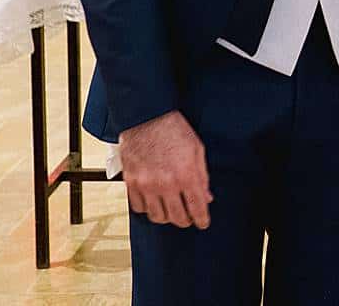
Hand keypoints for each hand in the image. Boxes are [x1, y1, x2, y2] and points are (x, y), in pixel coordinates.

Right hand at [119, 110, 212, 228]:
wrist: (146, 116)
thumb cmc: (173, 128)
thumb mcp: (197, 149)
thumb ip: (202, 176)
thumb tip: (206, 197)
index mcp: (186, 174)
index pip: (197, 208)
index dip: (202, 220)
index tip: (203, 222)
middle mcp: (166, 183)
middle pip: (177, 218)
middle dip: (186, 221)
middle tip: (188, 217)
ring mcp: (146, 184)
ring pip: (157, 217)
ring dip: (166, 216)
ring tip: (171, 209)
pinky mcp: (131, 182)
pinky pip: (138, 207)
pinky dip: (147, 208)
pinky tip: (153, 201)